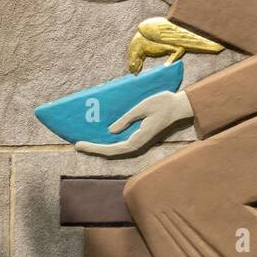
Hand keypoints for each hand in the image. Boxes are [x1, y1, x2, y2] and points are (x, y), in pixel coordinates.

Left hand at [75, 89, 193, 155]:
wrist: (178, 106)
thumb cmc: (162, 104)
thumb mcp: (142, 108)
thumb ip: (126, 120)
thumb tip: (110, 131)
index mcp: (138, 139)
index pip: (112, 149)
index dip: (95, 148)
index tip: (80, 144)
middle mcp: (137, 144)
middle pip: (112, 152)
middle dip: (94, 149)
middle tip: (78, 144)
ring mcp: (138, 142)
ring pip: (116, 149)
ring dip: (101, 147)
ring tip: (86, 142)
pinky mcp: (139, 137)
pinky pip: (121, 143)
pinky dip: (109, 142)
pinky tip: (100, 137)